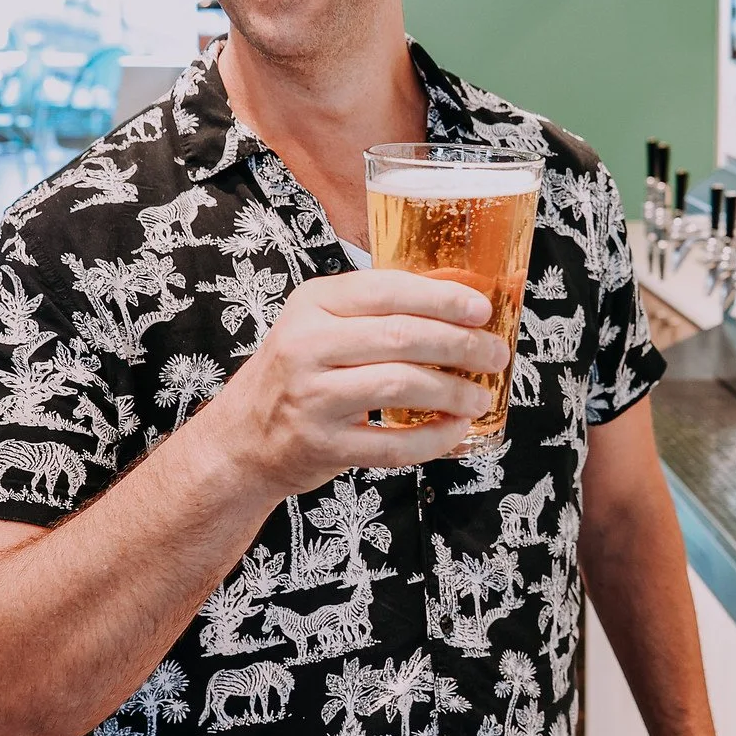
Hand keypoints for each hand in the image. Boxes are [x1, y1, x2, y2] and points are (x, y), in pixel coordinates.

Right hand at [206, 269, 508, 490]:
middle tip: (495, 356)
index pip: (387, 290)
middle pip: (401, 336)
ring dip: (453, 391)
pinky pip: (392, 444)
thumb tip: (461, 308)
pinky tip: (455, 430)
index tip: (482, 311)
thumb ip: (375, 312)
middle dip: (461, 345)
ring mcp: (311, 397)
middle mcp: (306, 345)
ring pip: (400, 385)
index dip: (442, 299)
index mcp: (313, 304)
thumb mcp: (321, 325)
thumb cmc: (298, 374)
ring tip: (479, 396)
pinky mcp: (320, 445)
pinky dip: (434, 439)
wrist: (241, 439)